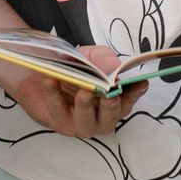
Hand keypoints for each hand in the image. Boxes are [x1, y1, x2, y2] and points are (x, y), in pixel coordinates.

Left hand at [13, 50, 148, 138]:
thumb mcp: (89, 56)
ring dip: (85, 106)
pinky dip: (54, 95)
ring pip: (86, 121)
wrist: (40, 74)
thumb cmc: (72, 67)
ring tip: (83, 92)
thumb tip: (113, 65)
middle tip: (109, 94)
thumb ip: (102, 58)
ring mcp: (81, 124)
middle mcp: (101, 117)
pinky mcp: (59, 123)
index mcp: (114, 101)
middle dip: (111, 106)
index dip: (135, 92)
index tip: (140, 82)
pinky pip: (58, 111)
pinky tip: (51, 80)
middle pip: (111, 117)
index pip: (129, 99)